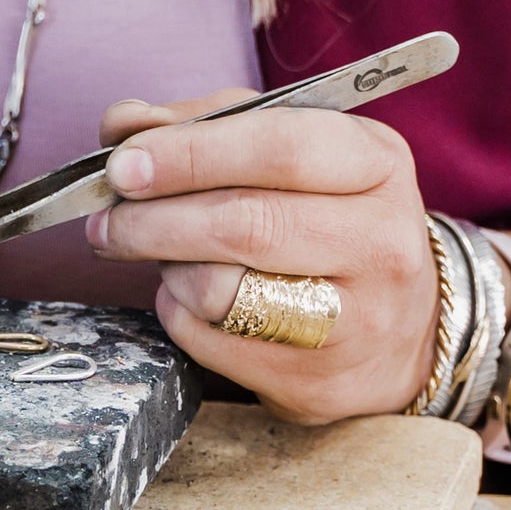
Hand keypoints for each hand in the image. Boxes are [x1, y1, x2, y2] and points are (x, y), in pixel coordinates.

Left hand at [84, 87, 438, 424]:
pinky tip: (188, 296)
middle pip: (245, 225)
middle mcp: (381, 243)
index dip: (189, 153)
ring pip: (221, 290)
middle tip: (107, 217)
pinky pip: (210, 341)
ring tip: (160, 255)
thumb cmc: (327, 218)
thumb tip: (124, 126)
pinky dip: (178, 312)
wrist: (403, 328)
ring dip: (166, 268)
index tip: (123, 162)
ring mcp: (356, 322)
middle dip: (154, 218)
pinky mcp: (317, 384)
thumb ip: (207, 125)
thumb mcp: (292, 151)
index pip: (279, 148)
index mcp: (377, 165)